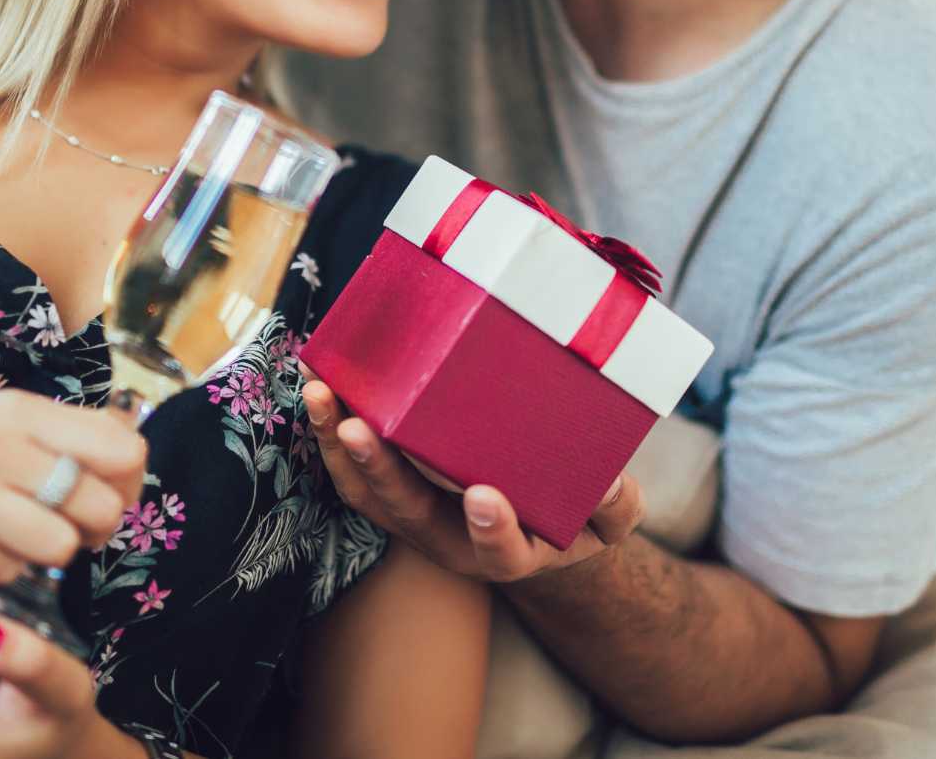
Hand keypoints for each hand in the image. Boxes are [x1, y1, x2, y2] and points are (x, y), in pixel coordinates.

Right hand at [0, 391, 147, 583]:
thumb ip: (51, 432)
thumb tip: (126, 450)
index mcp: (16, 408)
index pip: (119, 448)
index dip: (126, 483)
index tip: (106, 494)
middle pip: (98, 506)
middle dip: (94, 529)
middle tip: (68, 529)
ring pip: (58, 546)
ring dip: (49, 554)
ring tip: (22, 541)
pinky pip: (4, 572)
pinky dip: (1, 569)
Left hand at [300, 376, 642, 583]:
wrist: (531, 528)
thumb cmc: (572, 517)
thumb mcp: (607, 521)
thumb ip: (615, 507)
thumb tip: (611, 482)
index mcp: (510, 552)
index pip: (500, 551)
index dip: (493, 529)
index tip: (486, 496)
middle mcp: (452, 542)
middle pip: (407, 514)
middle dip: (379, 470)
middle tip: (358, 427)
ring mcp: (416, 519)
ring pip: (367, 491)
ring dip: (337, 445)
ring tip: (321, 391)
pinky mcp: (393, 492)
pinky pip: (354, 467)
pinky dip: (333, 430)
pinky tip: (321, 383)